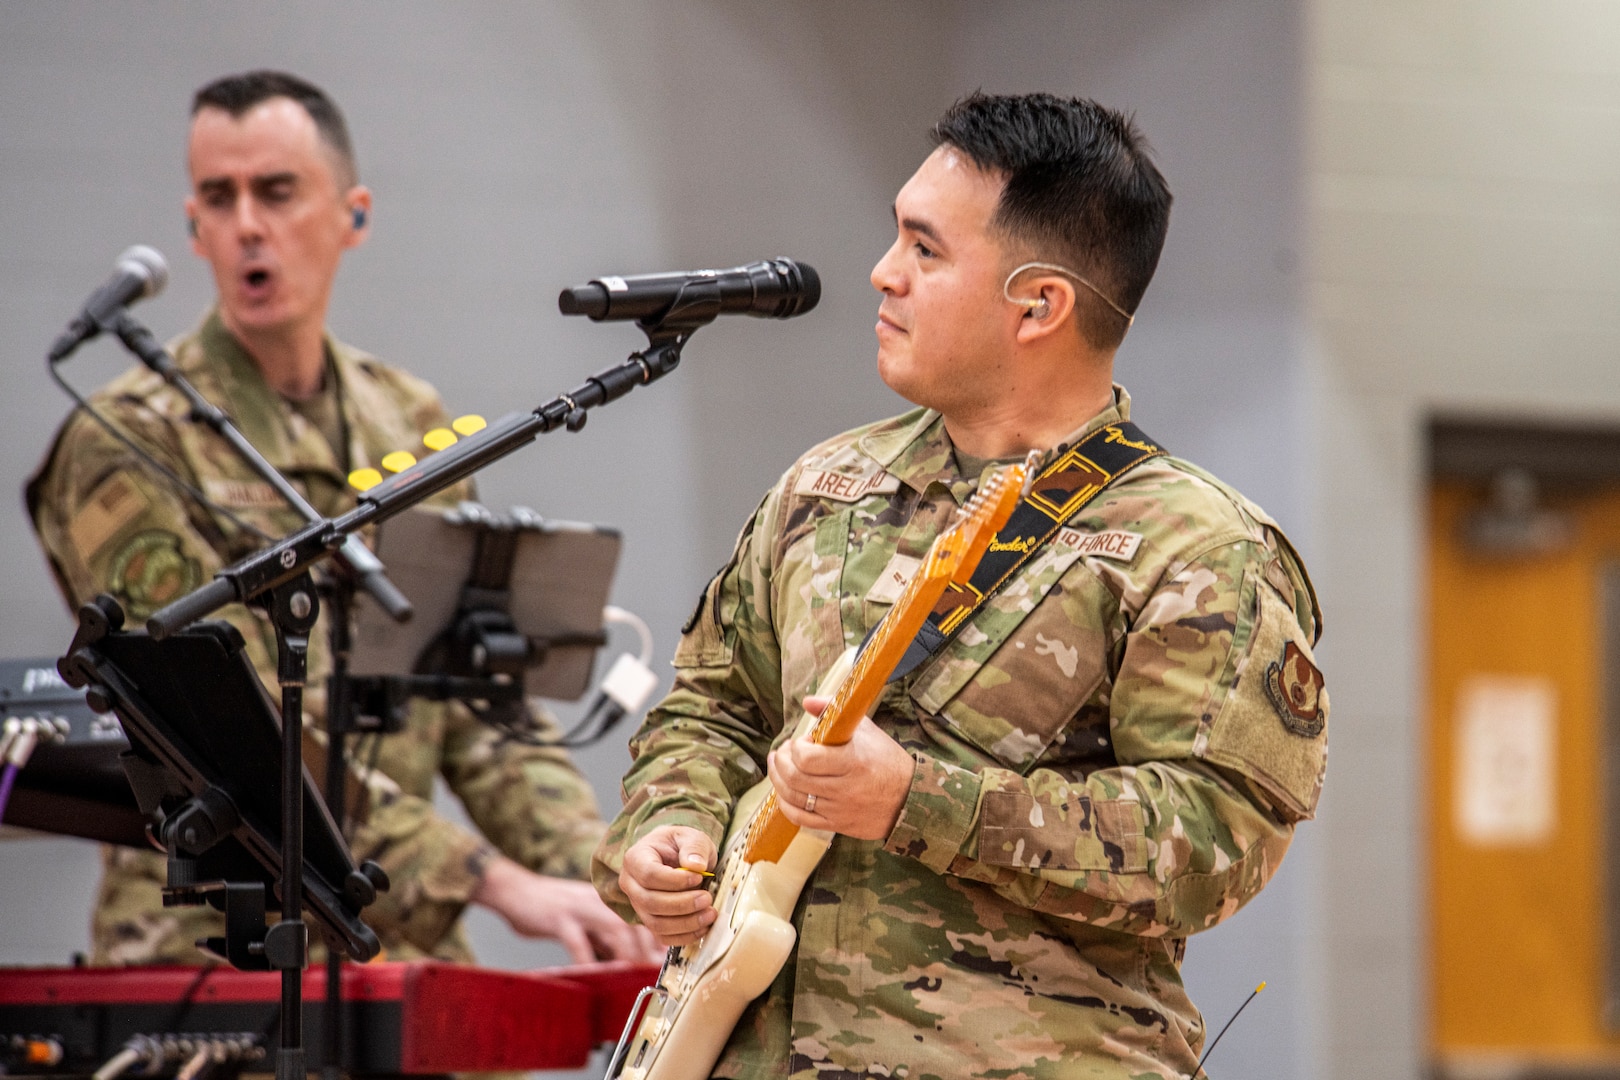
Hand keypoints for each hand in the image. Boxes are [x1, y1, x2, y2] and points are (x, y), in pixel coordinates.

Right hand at [472, 856, 662, 963]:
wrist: (515, 889)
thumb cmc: (552, 910)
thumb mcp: (584, 920)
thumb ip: (605, 938)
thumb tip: (631, 962)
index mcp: (608, 902)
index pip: (641, 919)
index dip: (657, 940)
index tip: (667, 962)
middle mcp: (600, 902)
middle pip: (634, 926)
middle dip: (649, 951)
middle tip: (657, 974)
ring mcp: (581, 908)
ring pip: (614, 931)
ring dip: (628, 955)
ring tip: (635, 977)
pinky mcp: (559, 919)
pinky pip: (578, 942)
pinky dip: (587, 960)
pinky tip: (593, 975)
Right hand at [618, 825, 718, 947]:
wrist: (675, 856)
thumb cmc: (680, 845)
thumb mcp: (690, 836)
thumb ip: (694, 847)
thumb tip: (696, 866)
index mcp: (636, 858)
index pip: (649, 875)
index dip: (674, 881)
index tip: (698, 878)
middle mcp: (631, 884)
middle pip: (650, 902)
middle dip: (682, 904)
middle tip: (707, 898)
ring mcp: (638, 906)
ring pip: (656, 924)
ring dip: (686, 923)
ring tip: (710, 913)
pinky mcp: (650, 921)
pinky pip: (663, 937)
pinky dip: (684, 936)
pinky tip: (703, 927)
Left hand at [767, 696, 913, 840]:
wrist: (910, 798)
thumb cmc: (887, 760)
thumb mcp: (866, 730)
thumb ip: (834, 711)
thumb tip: (808, 701)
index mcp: (852, 762)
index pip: (807, 758)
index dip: (797, 748)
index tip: (804, 740)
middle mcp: (844, 788)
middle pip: (795, 778)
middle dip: (781, 762)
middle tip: (784, 751)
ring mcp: (838, 809)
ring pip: (794, 798)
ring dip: (778, 780)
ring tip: (780, 766)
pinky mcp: (836, 824)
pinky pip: (800, 819)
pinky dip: (785, 804)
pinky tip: (784, 792)